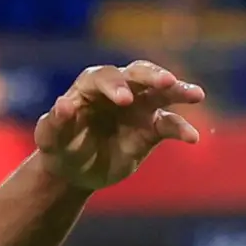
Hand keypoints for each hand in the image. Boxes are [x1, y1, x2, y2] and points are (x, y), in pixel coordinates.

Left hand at [33, 61, 207, 191]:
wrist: (75, 171)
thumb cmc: (59, 148)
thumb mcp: (49, 140)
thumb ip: (53, 123)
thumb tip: (63, 105)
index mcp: (90, 87)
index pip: (104, 78)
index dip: (115, 86)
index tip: (125, 101)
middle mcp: (118, 90)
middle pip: (138, 73)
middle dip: (153, 76)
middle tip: (167, 82)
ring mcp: (138, 106)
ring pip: (162, 91)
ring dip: (179, 90)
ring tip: (197, 95)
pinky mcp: (151, 128)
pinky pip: (170, 124)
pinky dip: (182, 129)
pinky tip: (193, 138)